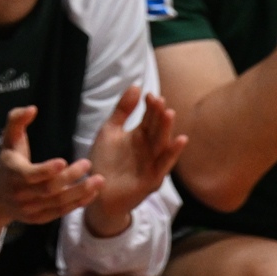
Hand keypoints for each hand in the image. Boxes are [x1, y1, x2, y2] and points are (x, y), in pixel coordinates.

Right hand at [0, 106, 102, 238]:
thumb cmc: (8, 161)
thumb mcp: (8, 139)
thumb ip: (17, 120)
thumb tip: (32, 108)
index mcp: (13, 173)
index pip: (30, 175)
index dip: (47, 170)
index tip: (64, 161)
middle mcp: (21, 194)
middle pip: (49, 189)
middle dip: (70, 178)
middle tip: (88, 164)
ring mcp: (30, 209)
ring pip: (57, 203)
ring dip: (80, 193)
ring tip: (99, 181)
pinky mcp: (39, 219)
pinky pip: (60, 212)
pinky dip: (77, 204)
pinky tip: (92, 193)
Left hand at [82, 86, 185, 236]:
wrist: (96, 191)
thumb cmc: (104, 161)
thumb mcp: (110, 130)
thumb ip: (122, 110)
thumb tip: (136, 85)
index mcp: (140, 136)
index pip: (149, 118)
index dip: (151, 107)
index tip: (150, 95)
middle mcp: (149, 149)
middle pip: (157, 129)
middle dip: (158, 115)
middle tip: (159, 100)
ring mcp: (151, 163)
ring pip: (162, 144)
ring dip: (167, 130)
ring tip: (170, 113)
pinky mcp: (151, 179)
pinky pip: (164, 165)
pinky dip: (172, 153)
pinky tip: (180, 140)